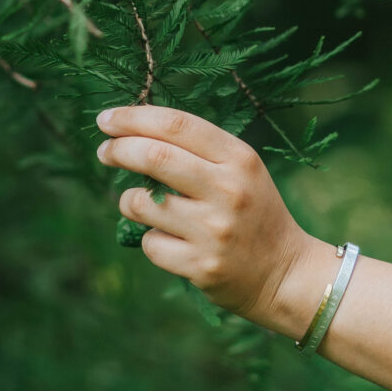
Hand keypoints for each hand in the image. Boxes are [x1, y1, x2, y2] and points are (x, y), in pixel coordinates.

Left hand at [96, 106, 326, 332]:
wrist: (286, 273)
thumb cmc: (253, 213)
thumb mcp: (242, 172)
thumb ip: (198, 151)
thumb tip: (131, 133)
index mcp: (240, 160)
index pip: (177, 125)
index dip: (133, 118)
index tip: (107, 119)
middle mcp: (229, 191)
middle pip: (153, 156)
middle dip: (118, 150)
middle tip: (105, 152)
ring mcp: (214, 229)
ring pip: (140, 203)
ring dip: (130, 201)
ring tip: (144, 206)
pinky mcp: (201, 264)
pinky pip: (150, 242)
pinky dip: (151, 239)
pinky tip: (173, 241)